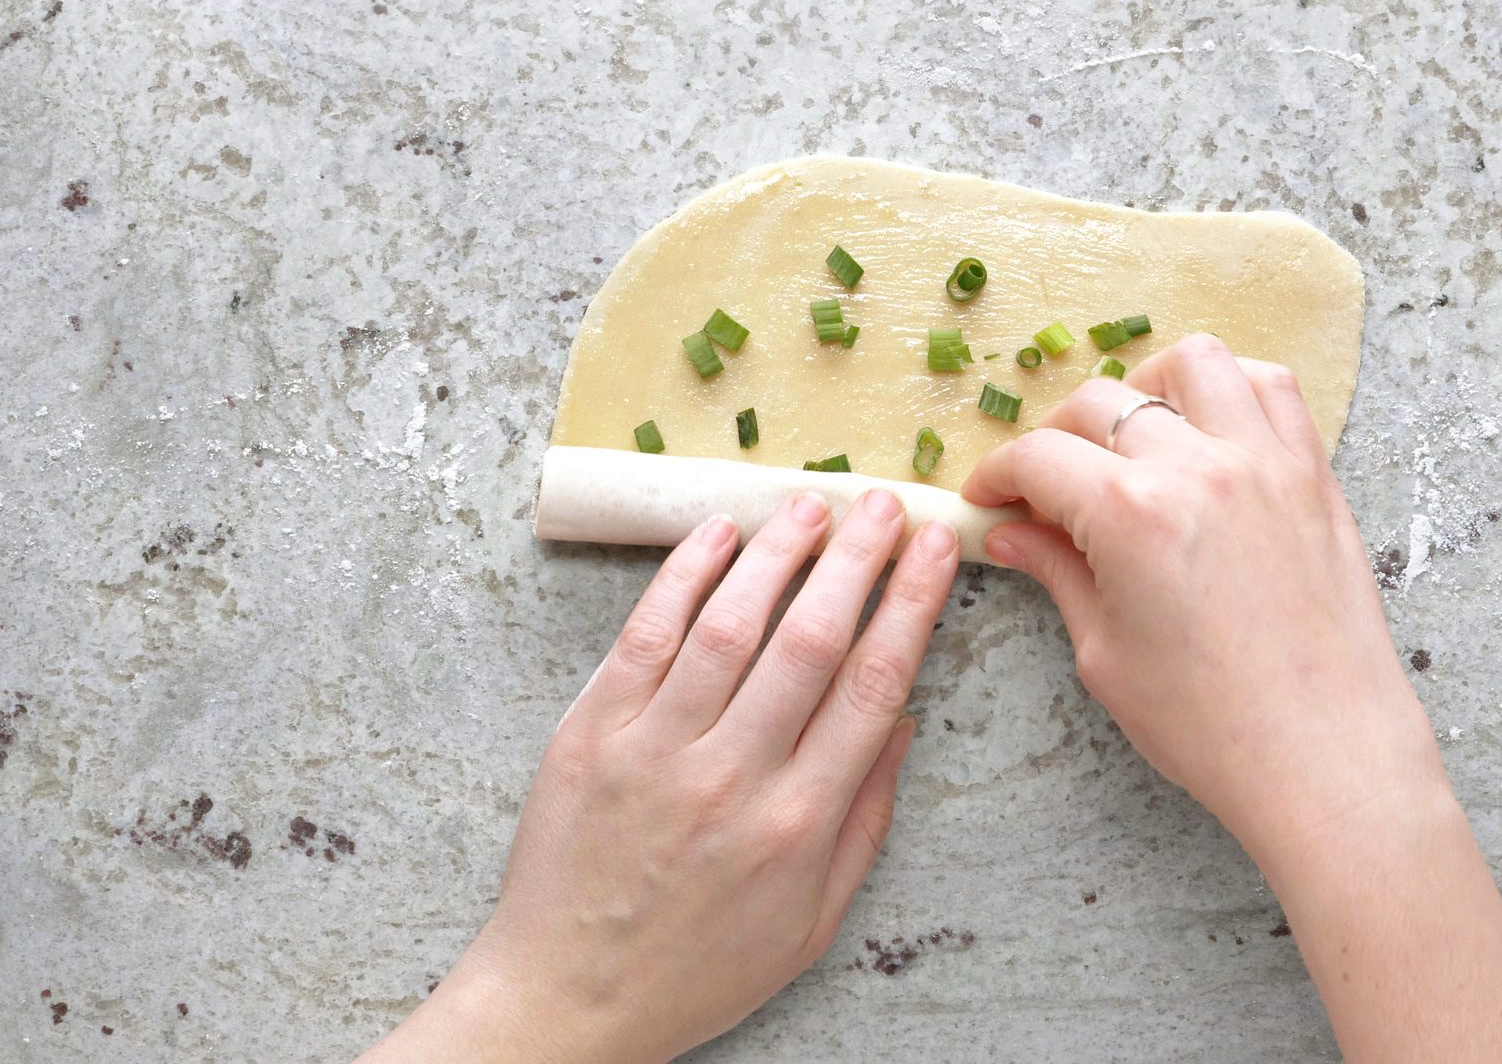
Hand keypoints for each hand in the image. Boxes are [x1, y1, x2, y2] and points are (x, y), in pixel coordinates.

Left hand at [362, 491, 959, 1063]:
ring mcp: (656, 750)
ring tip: (810, 503)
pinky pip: (645, 636)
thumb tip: (902, 723)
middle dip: (857, 559)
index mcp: (798, 823)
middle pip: (812, 640)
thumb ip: (864, 820)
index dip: (912, 606)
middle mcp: (732, 777)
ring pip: (730, 624)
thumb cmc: (698, 967)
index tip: (933, 550)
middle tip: (882, 503)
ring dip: (778, 553)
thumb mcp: (813, 922)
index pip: (874, 685)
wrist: (568, 998)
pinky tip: (718, 535)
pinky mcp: (591, 734)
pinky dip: (683, 576)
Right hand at [964, 333, 1437, 864]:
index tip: (988, 498)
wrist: (1325, 757)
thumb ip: (1058, 573)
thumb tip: (1010, 534)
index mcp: (1131, 513)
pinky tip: (1208, 429)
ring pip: (1192, 363)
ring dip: (1146, 387)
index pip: (1038, 458)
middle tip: (1047, 489)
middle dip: (1056, 439)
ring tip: (1132, 437)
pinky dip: (1231, 389)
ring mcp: (1264, 461)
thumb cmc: (1213, 725)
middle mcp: (1199, 466)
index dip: (997, 475)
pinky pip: (1272, 388)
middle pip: (1099, 403)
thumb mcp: (1106, 653)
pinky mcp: (1312, 474)